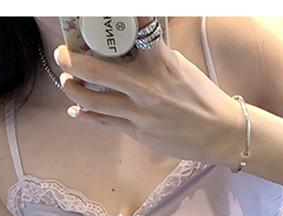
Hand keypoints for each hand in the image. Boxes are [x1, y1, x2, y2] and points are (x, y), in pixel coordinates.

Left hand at [52, 32, 242, 167]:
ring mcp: (140, 111)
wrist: (219, 133)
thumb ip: (153, 56)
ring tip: (67, 82)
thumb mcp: (179, 66)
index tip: (90, 15)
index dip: (111, 21)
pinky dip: (85, 115)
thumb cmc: (201, 97)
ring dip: (73, 90)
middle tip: (63, 54)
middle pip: (98, 69)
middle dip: (73, 60)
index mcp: (161, 62)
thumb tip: (128, 45)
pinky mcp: (138, 131)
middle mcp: (147, 86)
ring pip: (93, 99)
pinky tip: (76, 110)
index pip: (133, 31)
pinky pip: (103, 122)